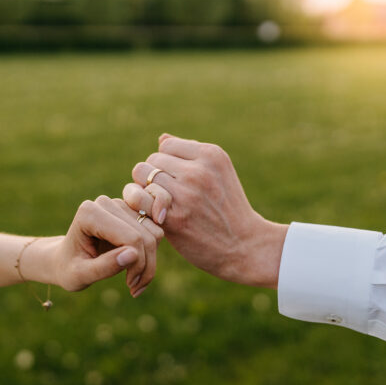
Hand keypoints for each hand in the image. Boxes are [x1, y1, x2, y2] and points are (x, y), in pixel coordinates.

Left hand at [24, 196, 162, 295]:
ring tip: (134, 280)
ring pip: (155, 234)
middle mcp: (106, 203)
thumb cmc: (69, 268)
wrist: (65, 260)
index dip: (136, 265)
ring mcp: (120, 204)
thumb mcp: (80, 276)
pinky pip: (155, 231)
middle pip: (145, 236)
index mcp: (89, 213)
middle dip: (145, 266)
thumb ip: (104, 266)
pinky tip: (138, 269)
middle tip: (134, 287)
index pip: (131, 238)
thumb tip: (133, 254)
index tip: (129, 285)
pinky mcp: (131, 211)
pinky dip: (151, 254)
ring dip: (150, 262)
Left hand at [123, 134, 286, 288]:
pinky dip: (141, 205)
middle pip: (152, 160)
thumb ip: (191, 156)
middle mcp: (198, 171)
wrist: (245, 246)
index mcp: (211, 155)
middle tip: (166, 194)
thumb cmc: (228, 209)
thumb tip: (161, 138)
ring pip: (142, 176)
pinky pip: (140, 198)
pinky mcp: (174, 217)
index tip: (174, 179)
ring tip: (159, 203)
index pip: (166, 144)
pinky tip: (154, 215)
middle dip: (154, 176)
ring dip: (146, 190)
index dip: (166, 162)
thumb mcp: (220, 173)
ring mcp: (186, 194)